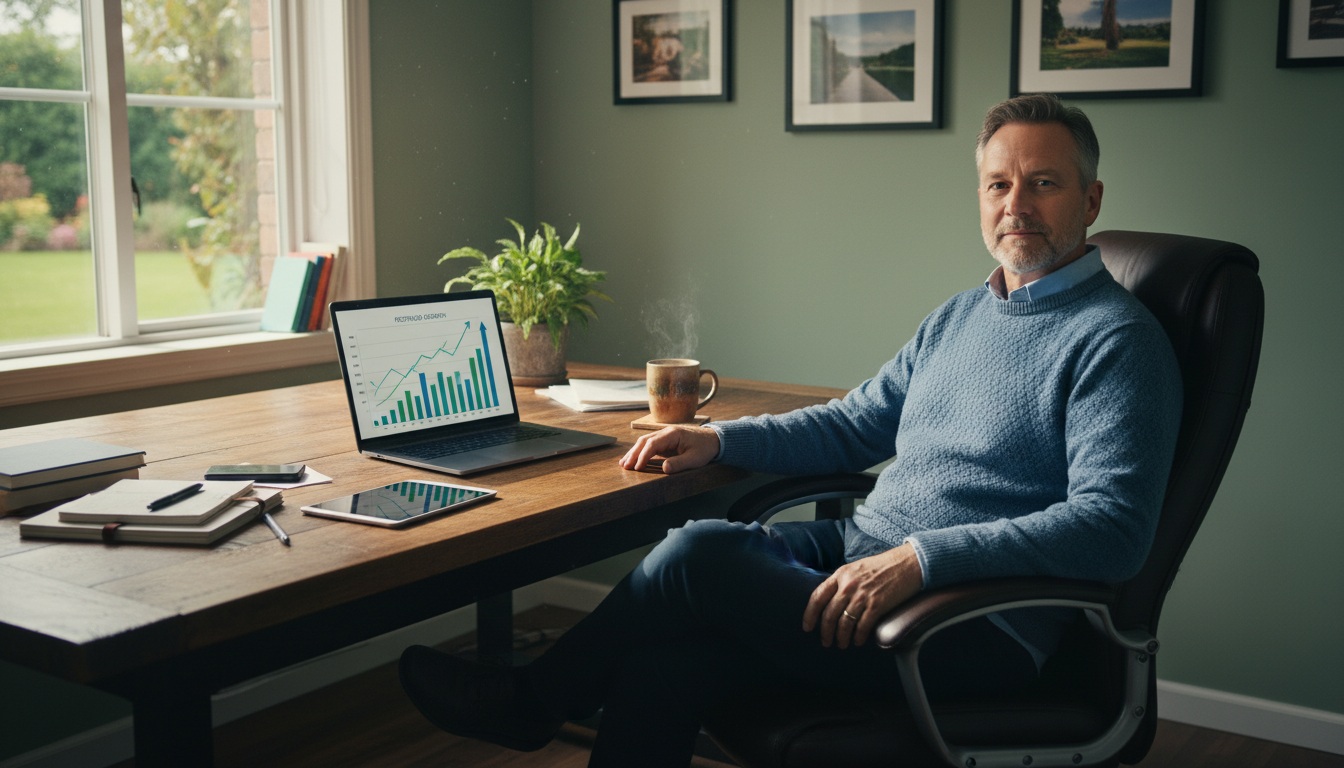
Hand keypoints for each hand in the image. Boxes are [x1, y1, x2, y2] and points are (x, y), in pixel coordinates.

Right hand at [619, 426, 719, 473]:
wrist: (713, 440)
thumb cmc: (705, 449)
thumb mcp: (695, 459)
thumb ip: (680, 463)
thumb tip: (664, 468)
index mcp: (673, 434)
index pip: (653, 443)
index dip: (644, 455)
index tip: (638, 467)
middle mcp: (666, 432)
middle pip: (645, 441)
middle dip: (634, 453)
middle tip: (625, 466)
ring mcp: (664, 436)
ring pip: (644, 442)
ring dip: (634, 452)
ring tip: (624, 464)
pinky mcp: (665, 442)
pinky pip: (649, 446)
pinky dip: (640, 452)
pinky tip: (633, 460)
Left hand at [802, 543, 922, 648]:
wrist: (907, 564)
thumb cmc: (882, 566)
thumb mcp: (856, 569)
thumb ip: (842, 582)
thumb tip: (831, 600)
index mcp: (841, 574)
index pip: (817, 597)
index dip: (810, 615)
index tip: (807, 627)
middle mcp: (848, 585)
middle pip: (829, 614)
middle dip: (825, 632)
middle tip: (826, 641)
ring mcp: (863, 595)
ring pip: (844, 623)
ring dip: (841, 637)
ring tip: (841, 644)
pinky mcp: (877, 604)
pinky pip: (863, 626)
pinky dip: (859, 636)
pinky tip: (858, 641)